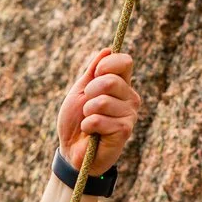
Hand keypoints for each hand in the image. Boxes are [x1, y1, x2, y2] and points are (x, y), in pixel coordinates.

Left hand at [57, 49, 140, 175]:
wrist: (72, 151)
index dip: (106, 65)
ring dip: (87, 112)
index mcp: (121, 85)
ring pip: (102, 101)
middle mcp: (130, 98)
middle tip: (87, 107)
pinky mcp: (125, 131)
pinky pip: (99, 119)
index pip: (124, 62)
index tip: (94, 75)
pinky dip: (88, 125)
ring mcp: (130, 115)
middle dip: (89, 93)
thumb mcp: (80, 91)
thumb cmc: (76, 121)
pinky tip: (91, 133)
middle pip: (110, 80)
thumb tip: (107, 50)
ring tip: (89, 121)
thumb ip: (92, 71)